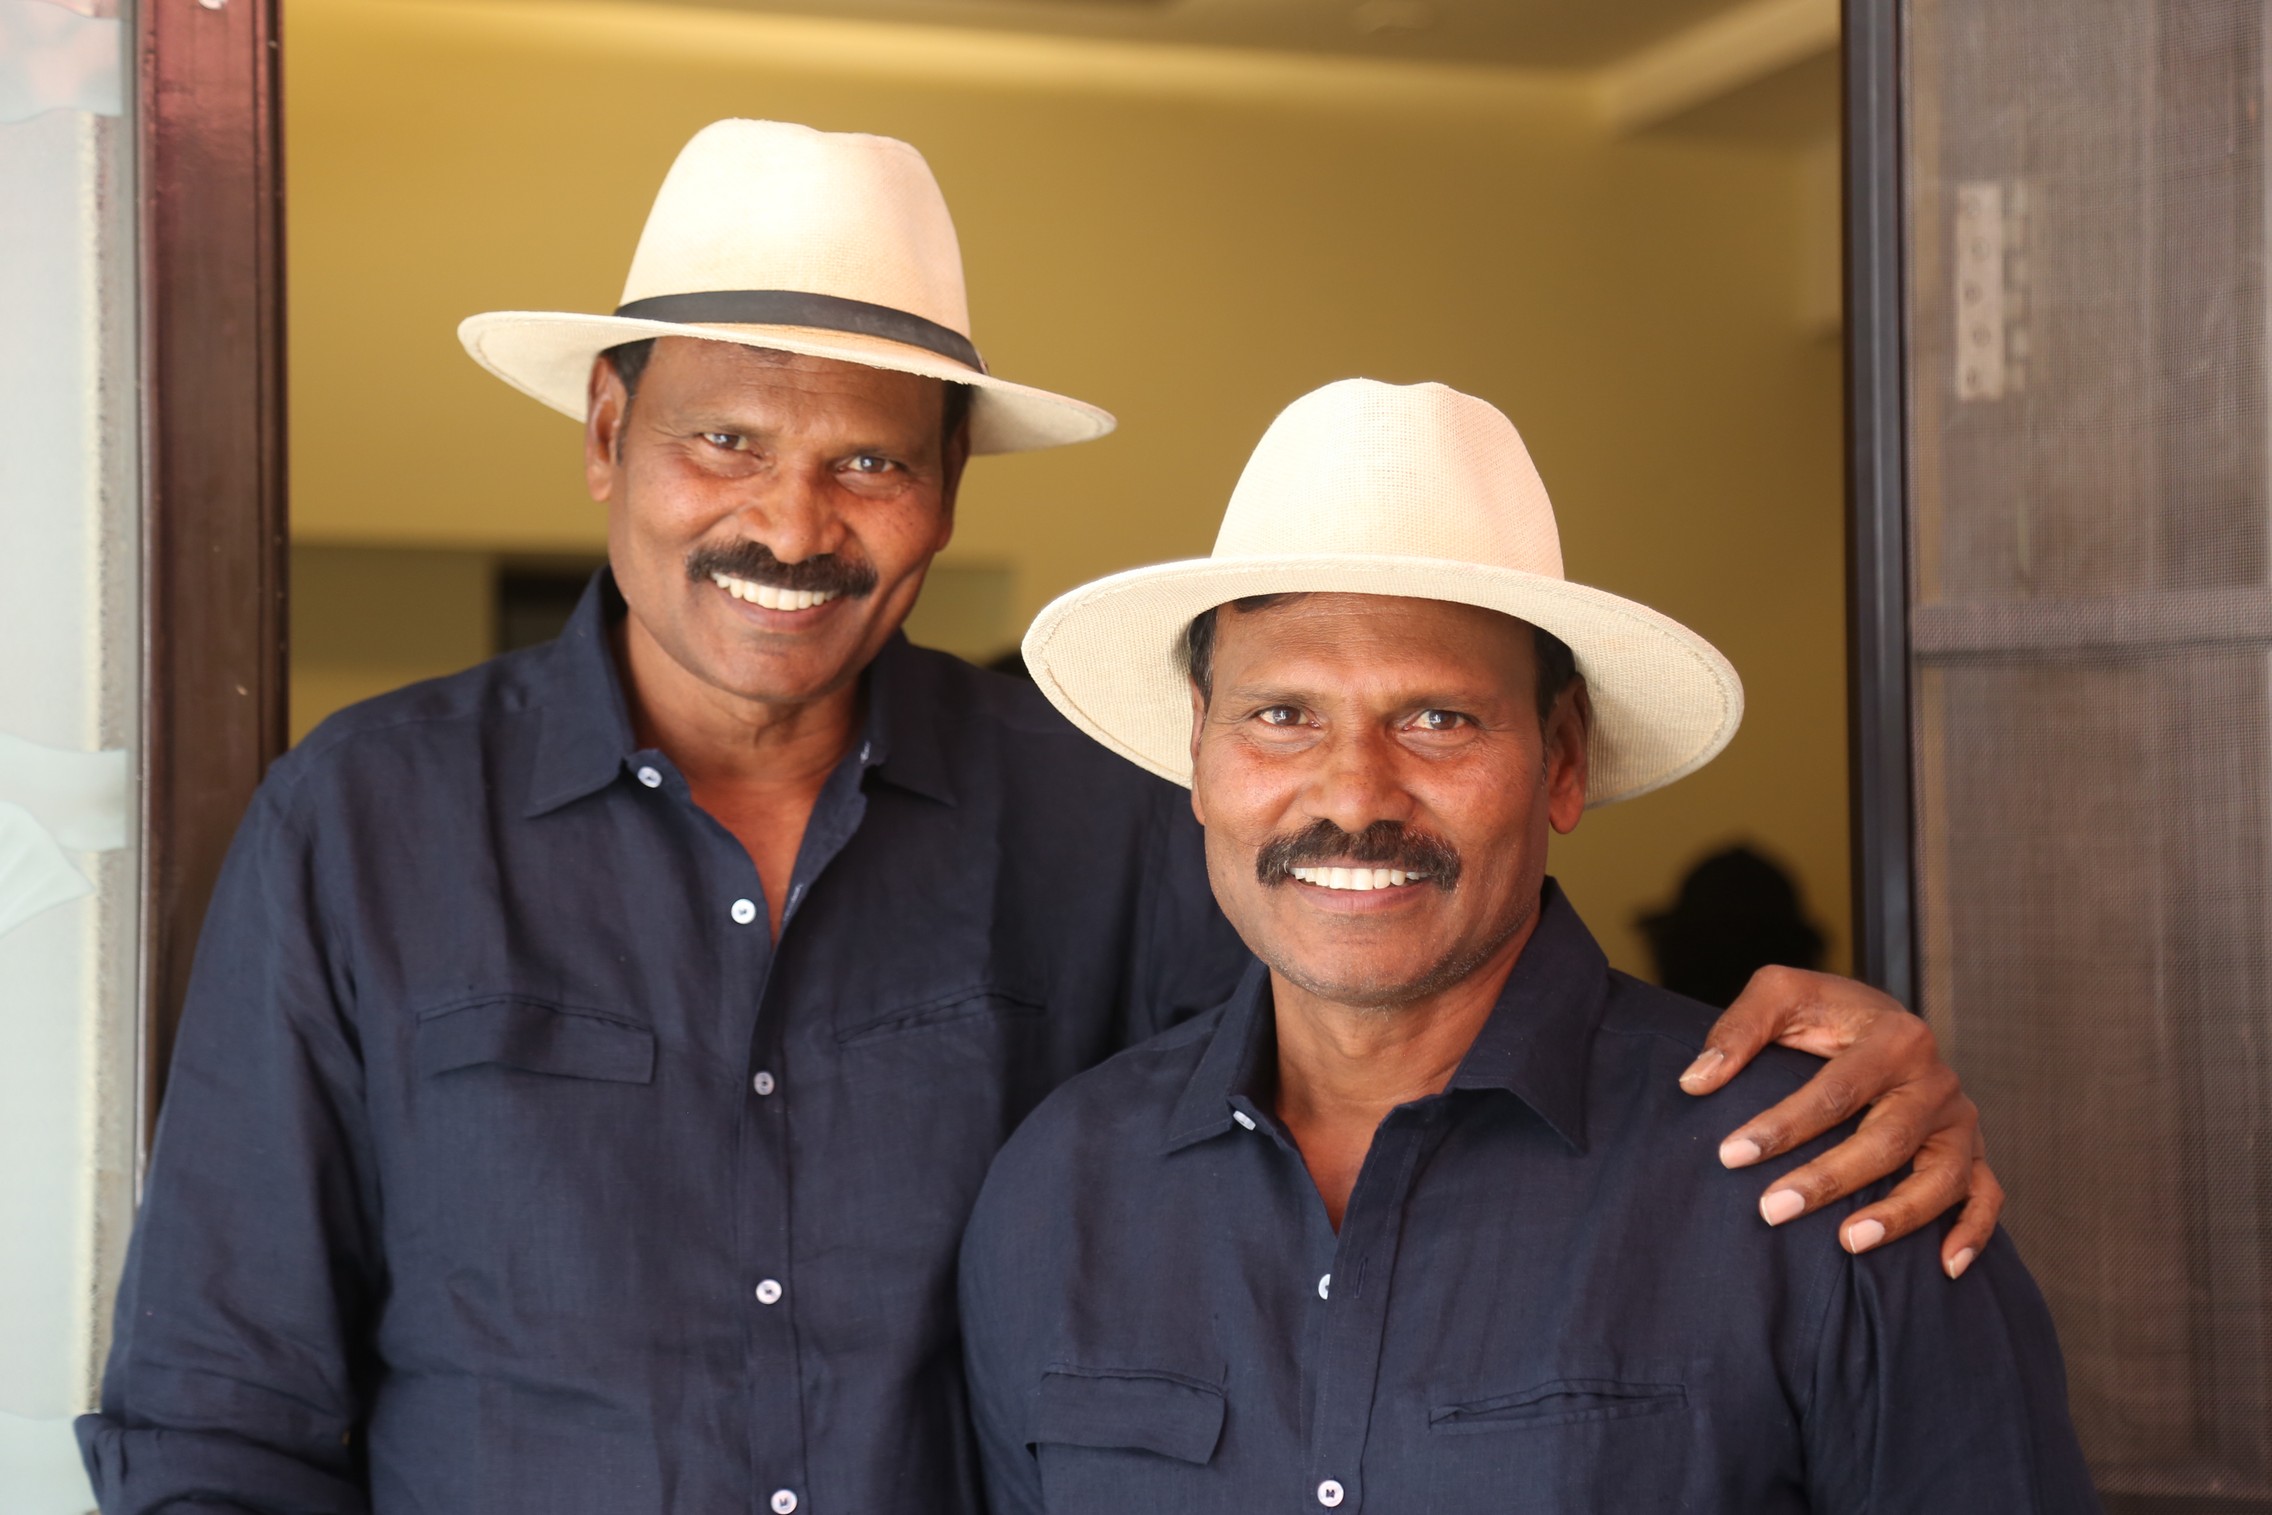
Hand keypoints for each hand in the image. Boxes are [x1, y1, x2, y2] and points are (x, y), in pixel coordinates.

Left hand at [1677, 965, 2001, 1278]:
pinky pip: (1986, 1195)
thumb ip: (1738, 1030)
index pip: (1836, 1090)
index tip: (1731, 1155)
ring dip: (1900, 1214)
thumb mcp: (1780, 994)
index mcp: (1895, 1037)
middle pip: (1887, 1140)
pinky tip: (1945, 1265)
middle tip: (1771, 1209)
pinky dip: (1973, 1231)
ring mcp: (1959, 1119)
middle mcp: (1936, 1079)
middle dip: (1828, 1179)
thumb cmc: (1825, 1013)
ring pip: (1943, 1175)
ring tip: (1848, 1242)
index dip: (1783, 1125)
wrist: (1878, 1021)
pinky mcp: (1974, 1149)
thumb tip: (1696, 1081)